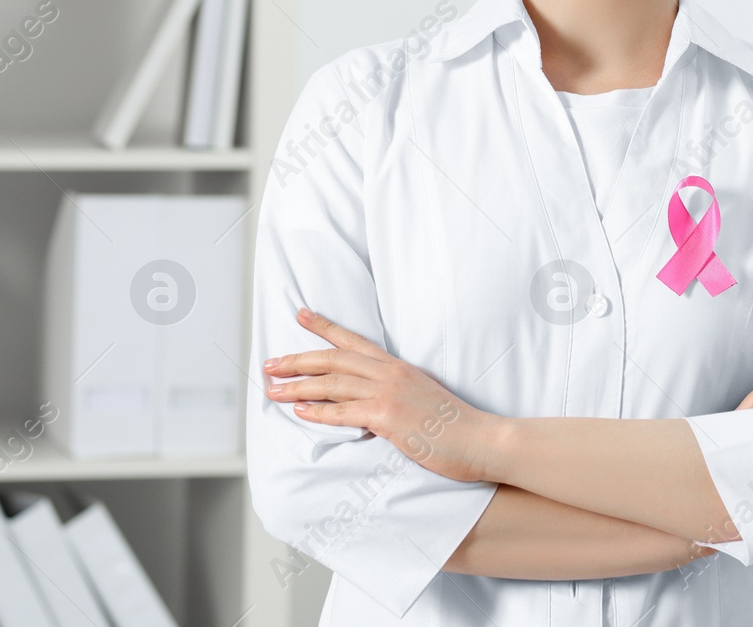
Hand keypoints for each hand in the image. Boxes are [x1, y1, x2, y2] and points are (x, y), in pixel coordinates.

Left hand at [263, 308, 497, 482]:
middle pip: (333, 359)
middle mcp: (389, 373)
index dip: (324, 327)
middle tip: (270, 363)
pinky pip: (345, 411)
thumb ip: (394, 393)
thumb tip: (370, 404)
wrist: (481, 439)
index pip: (353, 340)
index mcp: (397, 366)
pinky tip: (300, 410)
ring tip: (274, 389)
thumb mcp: (421, 397)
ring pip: (332, 383)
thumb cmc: (454, 425)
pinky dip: (319, 411)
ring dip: (298, 386)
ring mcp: (389, 393)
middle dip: (297, 360)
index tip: (300, 314)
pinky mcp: (388, 416)